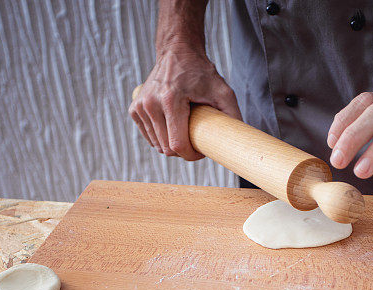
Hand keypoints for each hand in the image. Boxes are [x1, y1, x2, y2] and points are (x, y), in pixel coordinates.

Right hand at [129, 45, 239, 160]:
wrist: (177, 52)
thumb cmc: (200, 71)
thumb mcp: (223, 91)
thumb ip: (233, 115)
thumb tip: (238, 140)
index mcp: (170, 100)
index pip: (177, 145)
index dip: (191, 155)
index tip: (202, 150)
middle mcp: (150, 104)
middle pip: (166, 148)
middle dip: (183, 151)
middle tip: (197, 140)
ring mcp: (139, 107)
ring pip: (157, 145)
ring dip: (171, 144)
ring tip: (185, 130)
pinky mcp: (134, 109)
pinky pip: (149, 137)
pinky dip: (161, 138)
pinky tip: (172, 127)